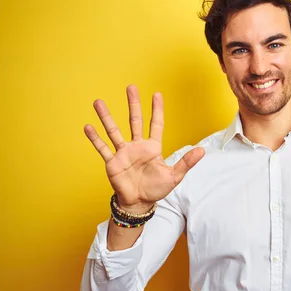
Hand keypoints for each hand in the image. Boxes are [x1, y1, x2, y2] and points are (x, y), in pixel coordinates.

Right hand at [84, 85, 204, 212]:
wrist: (139, 203)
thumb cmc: (156, 189)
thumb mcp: (174, 176)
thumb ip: (186, 162)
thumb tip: (202, 150)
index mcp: (153, 148)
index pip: (156, 124)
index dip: (157, 110)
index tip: (157, 94)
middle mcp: (137, 146)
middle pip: (135, 120)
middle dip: (133, 104)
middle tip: (131, 87)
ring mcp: (123, 153)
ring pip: (114, 131)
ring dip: (106, 117)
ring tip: (98, 102)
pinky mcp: (112, 163)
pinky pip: (103, 148)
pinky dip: (95, 139)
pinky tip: (88, 127)